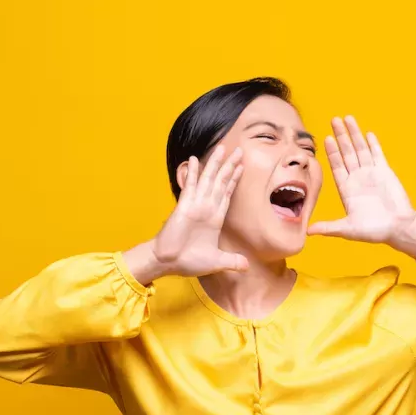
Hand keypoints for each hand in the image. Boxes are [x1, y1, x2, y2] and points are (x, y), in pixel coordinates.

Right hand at [150, 144, 249, 277]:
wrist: (168, 263)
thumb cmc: (188, 261)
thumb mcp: (216, 262)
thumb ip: (232, 261)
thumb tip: (247, 266)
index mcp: (215, 218)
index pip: (227, 194)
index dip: (234, 180)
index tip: (241, 166)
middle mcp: (207, 207)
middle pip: (221, 182)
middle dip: (230, 166)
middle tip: (239, 150)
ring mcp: (196, 205)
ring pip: (209, 180)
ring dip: (215, 164)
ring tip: (222, 148)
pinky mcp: (184, 205)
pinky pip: (191, 186)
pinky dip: (194, 173)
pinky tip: (195, 159)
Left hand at [308, 116, 415, 254]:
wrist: (399, 228)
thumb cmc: (374, 231)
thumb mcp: (348, 229)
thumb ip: (329, 227)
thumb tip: (307, 232)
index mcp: (347, 189)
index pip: (336, 166)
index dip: (331, 152)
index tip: (325, 138)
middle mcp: (357, 179)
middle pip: (346, 153)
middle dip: (340, 136)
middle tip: (334, 120)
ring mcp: (371, 174)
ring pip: (361, 150)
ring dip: (354, 135)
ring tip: (348, 118)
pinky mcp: (385, 172)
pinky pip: (377, 155)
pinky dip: (372, 144)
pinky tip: (367, 133)